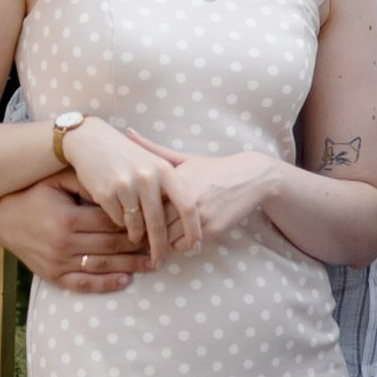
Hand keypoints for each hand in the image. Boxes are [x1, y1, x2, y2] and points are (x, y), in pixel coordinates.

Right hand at [0, 176, 152, 292]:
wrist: (4, 218)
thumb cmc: (36, 193)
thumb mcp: (59, 180)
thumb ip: (89, 184)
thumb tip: (122, 190)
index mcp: (67, 218)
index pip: (111, 222)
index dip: (136, 222)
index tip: (155, 221)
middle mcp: (63, 243)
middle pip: (111, 245)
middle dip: (139, 245)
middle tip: (163, 244)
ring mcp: (58, 262)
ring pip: (102, 266)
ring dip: (130, 266)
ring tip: (153, 264)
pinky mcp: (52, 276)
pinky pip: (84, 284)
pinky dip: (106, 284)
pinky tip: (126, 281)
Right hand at [62, 118, 180, 264]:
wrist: (92, 141)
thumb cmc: (128, 156)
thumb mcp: (154, 163)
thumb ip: (170, 188)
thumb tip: (188, 221)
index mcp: (165, 170)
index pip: (187, 206)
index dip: (194, 229)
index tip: (196, 247)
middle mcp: (148, 177)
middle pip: (159, 223)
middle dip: (160, 247)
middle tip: (161, 261)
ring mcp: (126, 185)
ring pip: (136, 226)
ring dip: (137, 237)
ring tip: (136, 239)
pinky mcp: (106, 192)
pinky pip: (117, 221)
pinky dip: (119, 224)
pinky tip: (118, 216)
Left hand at [124, 134, 276, 253]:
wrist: (249, 177)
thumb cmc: (211, 169)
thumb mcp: (183, 158)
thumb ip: (153, 149)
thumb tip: (127, 131)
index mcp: (175, 178)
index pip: (142, 199)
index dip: (134, 208)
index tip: (129, 211)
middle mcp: (186, 196)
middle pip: (152, 221)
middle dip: (143, 228)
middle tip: (138, 230)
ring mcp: (200, 214)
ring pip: (166, 237)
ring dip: (160, 239)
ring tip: (158, 235)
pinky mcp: (212, 228)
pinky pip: (184, 244)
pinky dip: (178, 244)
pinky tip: (178, 237)